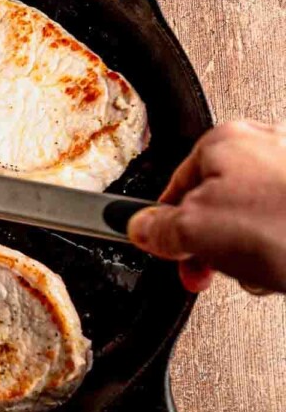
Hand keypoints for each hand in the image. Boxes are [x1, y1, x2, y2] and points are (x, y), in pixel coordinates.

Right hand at [127, 121, 285, 293]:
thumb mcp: (195, 230)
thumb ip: (158, 229)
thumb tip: (140, 228)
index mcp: (223, 141)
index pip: (172, 188)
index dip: (166, 230)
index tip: (169, 255)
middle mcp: (262, 147)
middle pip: (213, 205)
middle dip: (212, 246)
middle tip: (213, 270)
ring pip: (251, 223)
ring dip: (248, 254)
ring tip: (262, 268)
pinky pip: (282, 232)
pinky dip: (280, 254)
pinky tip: (284, 267)